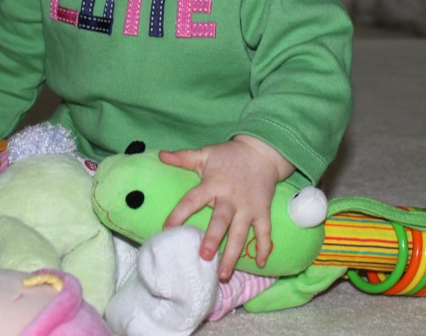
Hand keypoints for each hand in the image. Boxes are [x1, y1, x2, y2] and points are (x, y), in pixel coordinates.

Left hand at [160, 135, 294, 280]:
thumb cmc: (230, 155)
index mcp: (214, 184)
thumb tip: (161, 154)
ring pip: (240, 232)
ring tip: (224, 274)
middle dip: (213, 238)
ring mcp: (249, 206)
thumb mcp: (206, 153)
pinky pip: (264, 231)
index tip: (166, 229)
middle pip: (221, 220)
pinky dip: (264, 247)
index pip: (193, 200)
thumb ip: (183, 157)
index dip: (179, 214)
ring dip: (233, 254)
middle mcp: (231, 197)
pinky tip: (261, 264)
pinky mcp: (263, 211)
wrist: (262, 151)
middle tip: (204, 256)